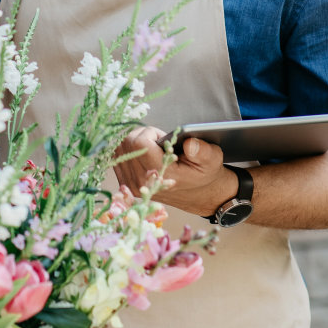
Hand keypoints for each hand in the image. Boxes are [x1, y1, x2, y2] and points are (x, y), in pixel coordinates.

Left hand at [114, 127, 236, 216]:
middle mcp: (142, 182)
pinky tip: (143, 154)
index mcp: (160, 174)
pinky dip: (128, 151)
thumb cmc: (203, 174)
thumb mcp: (211, 159)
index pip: (139, 143)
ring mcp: (132, 185)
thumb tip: (189, 144)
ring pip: (119, 149)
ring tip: (152, 148)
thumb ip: (203, 151)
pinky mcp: (126, 184)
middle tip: (159, 142)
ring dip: (134, 142)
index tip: (163, 138)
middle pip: (126, 144)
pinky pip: (117, 158)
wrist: (198, 194)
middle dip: (142, 135)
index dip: (150, 133)